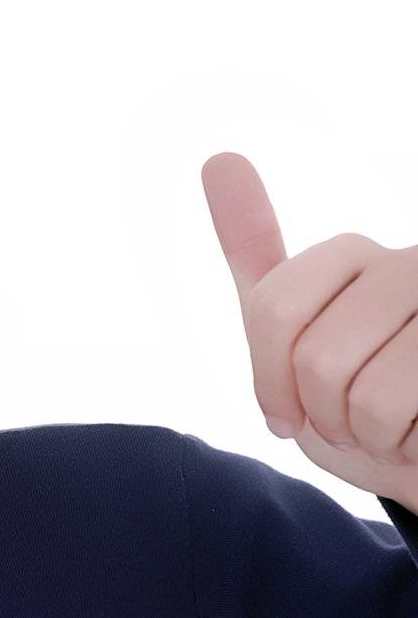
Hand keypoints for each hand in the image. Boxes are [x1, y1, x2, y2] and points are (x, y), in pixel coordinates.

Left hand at [201, 151, 417, 509]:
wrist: (417, 460)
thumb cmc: (355, 402)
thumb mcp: (288, 331)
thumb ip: (255, 257)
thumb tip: (219, 156)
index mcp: (355, 255)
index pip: (272, 309)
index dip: (269, 380)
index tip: (286, 407)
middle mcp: (411, 264)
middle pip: (318, 358)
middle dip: (326, 417)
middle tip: (353, 420)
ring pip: (369, 397)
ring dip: (371, 437)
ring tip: (392, 426)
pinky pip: (407, 416)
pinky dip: (408, 448)